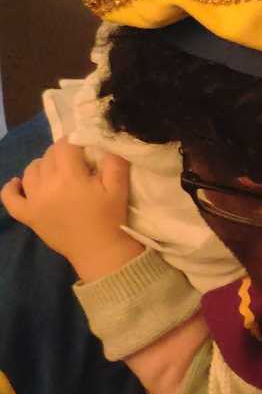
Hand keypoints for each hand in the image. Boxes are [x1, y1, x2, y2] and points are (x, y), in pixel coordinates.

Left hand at [0, 141, 136, 281]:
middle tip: (76, 165)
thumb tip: (102, 142)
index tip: (84, 150)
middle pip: (47, 156)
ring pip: (30, 172)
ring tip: (56, 172)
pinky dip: (11, 189)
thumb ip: (113, 160)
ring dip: (41, 167)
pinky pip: (10, 199)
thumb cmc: (110, 218)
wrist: (100, 252)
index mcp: (69, 176)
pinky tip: (17, 183)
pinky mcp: (29, 216)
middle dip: (61, 155)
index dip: (74, 143)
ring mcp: (34, 202)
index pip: (64, 145)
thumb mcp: (119, 187)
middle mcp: (47, 186)